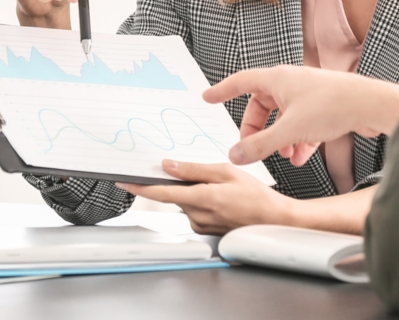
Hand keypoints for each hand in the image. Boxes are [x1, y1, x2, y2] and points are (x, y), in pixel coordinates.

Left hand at [117, 160, 291, 234]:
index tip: (124, 181)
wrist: (274, 221)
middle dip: (181, 183)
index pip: (162, 194)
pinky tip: (220, 199)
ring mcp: (201, 227)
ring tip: (220, 189)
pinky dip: (200, 202)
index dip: (140, 187)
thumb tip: (169, 166)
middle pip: (175, 195)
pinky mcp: (205, 231)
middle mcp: (199, 217)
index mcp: (203, 199)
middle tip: (203, 176)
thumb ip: (194, 169)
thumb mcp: (226, 172)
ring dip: (193, 193)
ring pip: (185, 203)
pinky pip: (194, 212)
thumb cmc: (257, 196)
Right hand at [203, 66, 398, 166]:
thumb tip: (236, 155)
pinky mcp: (323, 107)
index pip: (240, 82)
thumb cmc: (333, 105)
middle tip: (252, 148)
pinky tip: (302, 157)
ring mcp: (308, 95)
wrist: (371, 105)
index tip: (208, 97)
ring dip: (279, 139)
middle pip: (262, 106)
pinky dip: (298, 141)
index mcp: (278, 79)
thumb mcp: (290, 131)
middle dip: (257, 130)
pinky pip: (301, 124)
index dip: (222, 91)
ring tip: (284, 156)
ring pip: (283, 118)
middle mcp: (291, 83)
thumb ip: (260, 145)